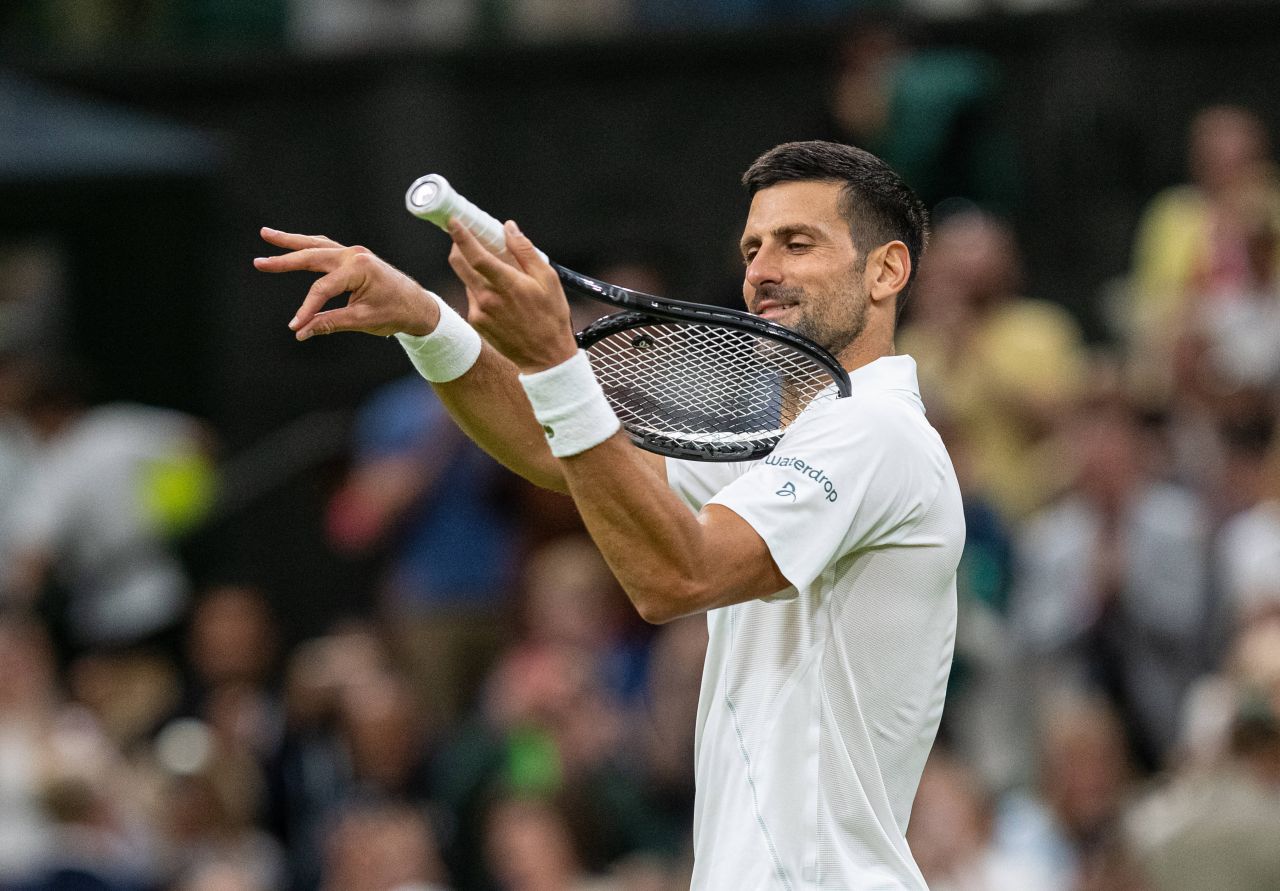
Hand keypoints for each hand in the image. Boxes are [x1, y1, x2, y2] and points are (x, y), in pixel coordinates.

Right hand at [254, 228, 438, 339]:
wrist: (417, 305)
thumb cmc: (395, 312)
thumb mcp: (362, 321)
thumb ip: (330, 323)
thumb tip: (301, 331)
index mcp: (359, 268)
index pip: (322, 289)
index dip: (307, 309)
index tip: (295, 326)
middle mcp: (354, 255)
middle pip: (312, 256)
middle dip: (284, 259)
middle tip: (258, 263)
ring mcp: (354, 253)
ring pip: (316, 245)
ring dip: (291, 241)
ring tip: (266, 234)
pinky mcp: (354, 257)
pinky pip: (325, 248)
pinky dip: (308, 246)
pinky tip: (293, 244)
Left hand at [446, 219, 576, 372]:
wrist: (546, 358)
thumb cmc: (551, 317)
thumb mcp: (548, 280)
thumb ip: (525, 251)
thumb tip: (509, 228)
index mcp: (507, 285)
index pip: (475, 255)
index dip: (461, 236)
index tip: (453, 221)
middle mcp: (487, 298)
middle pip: (459, 263)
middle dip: (458, 246)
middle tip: (466, 237)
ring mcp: (479, 312)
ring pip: (467, 280)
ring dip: (474, 270)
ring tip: (497, 273)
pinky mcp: (476, 323)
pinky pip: (472, 297)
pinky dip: (480, 289)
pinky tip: (500, 296)